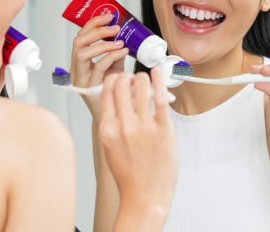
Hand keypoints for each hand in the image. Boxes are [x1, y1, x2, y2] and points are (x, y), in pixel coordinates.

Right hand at [69, 13, 128, 114]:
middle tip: (115, 26)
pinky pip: (98, 67)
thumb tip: (125, 32)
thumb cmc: (114, 91)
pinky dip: (111, 56)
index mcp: (81, 61)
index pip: (81, 36)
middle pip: (78, 41)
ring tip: (119, 40)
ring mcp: (80, 78)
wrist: (114, 115)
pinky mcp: (88, 87)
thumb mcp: (115, 66)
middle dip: (96, 30)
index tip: (108, 15)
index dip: (93, 23)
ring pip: (82, 53)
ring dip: (102, 43)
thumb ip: (116, 51)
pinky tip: (122, 51)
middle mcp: (77, 68)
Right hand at [98, 67, 177, 222]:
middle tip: (134, 79)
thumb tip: (119, 97)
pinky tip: (158, 73)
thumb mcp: (110, 146)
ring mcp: (144, 127)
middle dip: (128, 76)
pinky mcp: (163, 129)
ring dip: (143, 77)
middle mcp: (123, 125)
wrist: (145, 195)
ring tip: (147, 80)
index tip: (120, 78)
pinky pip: (160, 97)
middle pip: (122, 83)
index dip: (114, 79)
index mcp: (107, 128)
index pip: (106, 90)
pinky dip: (159, 80)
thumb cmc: (129, 173)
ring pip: (141, 85)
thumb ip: (112, 121)